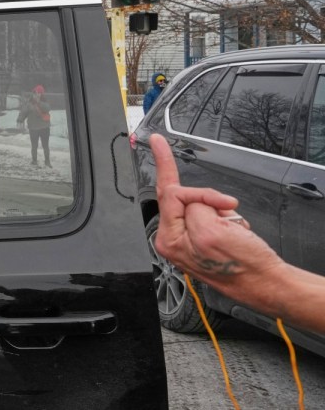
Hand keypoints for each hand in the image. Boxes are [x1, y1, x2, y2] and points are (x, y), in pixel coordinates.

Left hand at [149, 134, 282, 294]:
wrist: (267, 282)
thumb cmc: (242, 266)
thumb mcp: (211, 232)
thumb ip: (194, 208)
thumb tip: (193, 202)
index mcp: (169, 238)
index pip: (170, 194)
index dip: (182, 178)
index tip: (158, 142)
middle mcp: (174, 239)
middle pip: (185, 197)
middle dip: (210, 201)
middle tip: (228, 217)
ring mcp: (189, 239)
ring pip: (203, 204)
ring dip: (222, 212)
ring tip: (234, 232)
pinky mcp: (204, 238)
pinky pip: (214, 215)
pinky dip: (228, 219)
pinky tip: (236, 234)